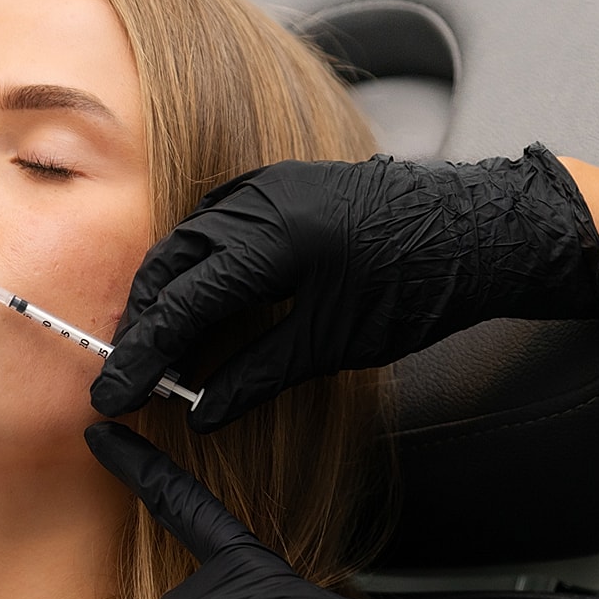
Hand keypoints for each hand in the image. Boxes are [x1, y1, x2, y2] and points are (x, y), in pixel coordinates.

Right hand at [91, 144, 598, 431]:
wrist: (483, 230)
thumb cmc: (420, 283)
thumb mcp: (332, 344)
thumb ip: (256, 375)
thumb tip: (201, 411)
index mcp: (270, 238)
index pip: (179, 305)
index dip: (141, 357)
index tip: (115, 396)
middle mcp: (258, 200)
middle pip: (167, 266)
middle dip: (143, 326)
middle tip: (132, 379)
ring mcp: (269, 187)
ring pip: (187, 245)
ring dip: (167, 299)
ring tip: (162, 355)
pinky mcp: (283, 189)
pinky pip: (217, 230)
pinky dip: (197, 274)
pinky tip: (201, 313)